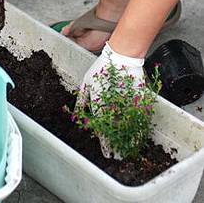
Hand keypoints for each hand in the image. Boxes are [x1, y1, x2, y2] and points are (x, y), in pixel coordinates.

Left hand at [75, 42, 144, 158]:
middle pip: (116, 131)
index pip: (103, 128)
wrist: (122, 58)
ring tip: (127, 150)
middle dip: (116, 145)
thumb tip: (76, 114)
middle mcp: (114, 107)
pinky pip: (138, 118)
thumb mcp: (86, 83)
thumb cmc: (102, 68)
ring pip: (128, 127)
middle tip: (116, 156)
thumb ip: (81, 101)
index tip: (107, 153)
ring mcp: (127, 105)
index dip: (105, 143)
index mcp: (100, 104)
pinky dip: (139, 128)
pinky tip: (138, 135)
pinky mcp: (138, 100)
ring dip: (128, 139)